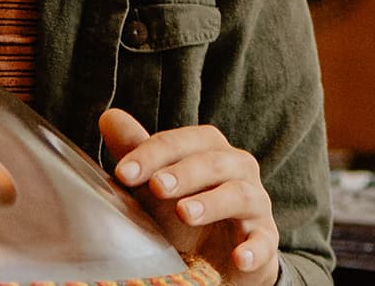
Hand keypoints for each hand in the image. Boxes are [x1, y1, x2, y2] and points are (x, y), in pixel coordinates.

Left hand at [99, 108, 279, 285]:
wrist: (217, 257)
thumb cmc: (183, 212)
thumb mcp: (156, 184)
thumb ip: (136, 151)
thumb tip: (109, 117)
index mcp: (209, 150)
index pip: (183, 142)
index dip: (152, 153)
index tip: (123, 172)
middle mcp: (237, 169)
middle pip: (214, 161)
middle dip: (183, 172)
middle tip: (156, 186)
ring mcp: (254, 204)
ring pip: (240, 194)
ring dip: (213, 202)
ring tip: (185, 213)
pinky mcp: (264, 238)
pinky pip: (264, 241)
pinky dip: (255, 248)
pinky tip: (239, 257)